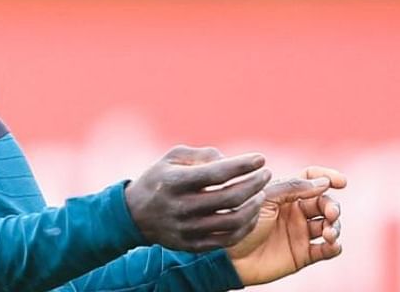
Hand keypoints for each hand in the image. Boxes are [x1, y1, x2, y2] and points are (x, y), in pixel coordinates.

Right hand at [124, 146, 271, 251]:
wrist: (134, 215)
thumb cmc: (160, 179)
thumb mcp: (173, 158)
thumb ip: (202, 155)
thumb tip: (230, 160)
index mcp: (176, 182)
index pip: (217, 173)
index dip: (243, 165)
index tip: (260, 158)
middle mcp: (181, 207)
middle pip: (229, 198)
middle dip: (254, 184)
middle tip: (265, 174)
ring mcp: (187, 229)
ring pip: (232, 221)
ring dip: (254, 206)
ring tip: (261, 194)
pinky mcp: (192, 245)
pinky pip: (227, 239)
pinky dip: (245, 226)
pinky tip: (252, 214)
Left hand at [226, 166, 346, 285]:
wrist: (228, 256)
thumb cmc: (240, 222)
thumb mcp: (265, 198)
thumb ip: (293, 188)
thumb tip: (323, 182)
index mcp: (286, 194)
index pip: (312, 179)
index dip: (328, 177)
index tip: (340, 182)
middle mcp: (296, 212)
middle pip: (325, 202)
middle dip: (333, 206)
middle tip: (331, 213)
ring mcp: (300, 233)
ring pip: (330, 225)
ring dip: (336, 226)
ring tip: (330, 232)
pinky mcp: (303, 255)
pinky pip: (326, 250)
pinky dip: (335, 246)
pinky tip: (333, 244)